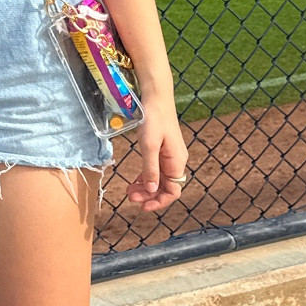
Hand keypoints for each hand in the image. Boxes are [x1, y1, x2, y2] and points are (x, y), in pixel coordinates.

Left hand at [127, 95, 188, 211]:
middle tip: (129, 196)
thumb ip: (150, 169)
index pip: (173, 192)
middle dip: (148, 195)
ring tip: (129, 190)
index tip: (142, 207)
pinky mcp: (163, 150)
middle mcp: (176, 161)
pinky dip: (146, 177)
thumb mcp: (149, 146)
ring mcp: (170, 156)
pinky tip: (135, 181)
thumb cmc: (154, 119)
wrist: (157, 98)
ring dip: (146, 188)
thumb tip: (151, 190)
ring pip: (159, 180)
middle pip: (165, 188)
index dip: (158, 202)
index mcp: (177, 162)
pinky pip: (156, 170)